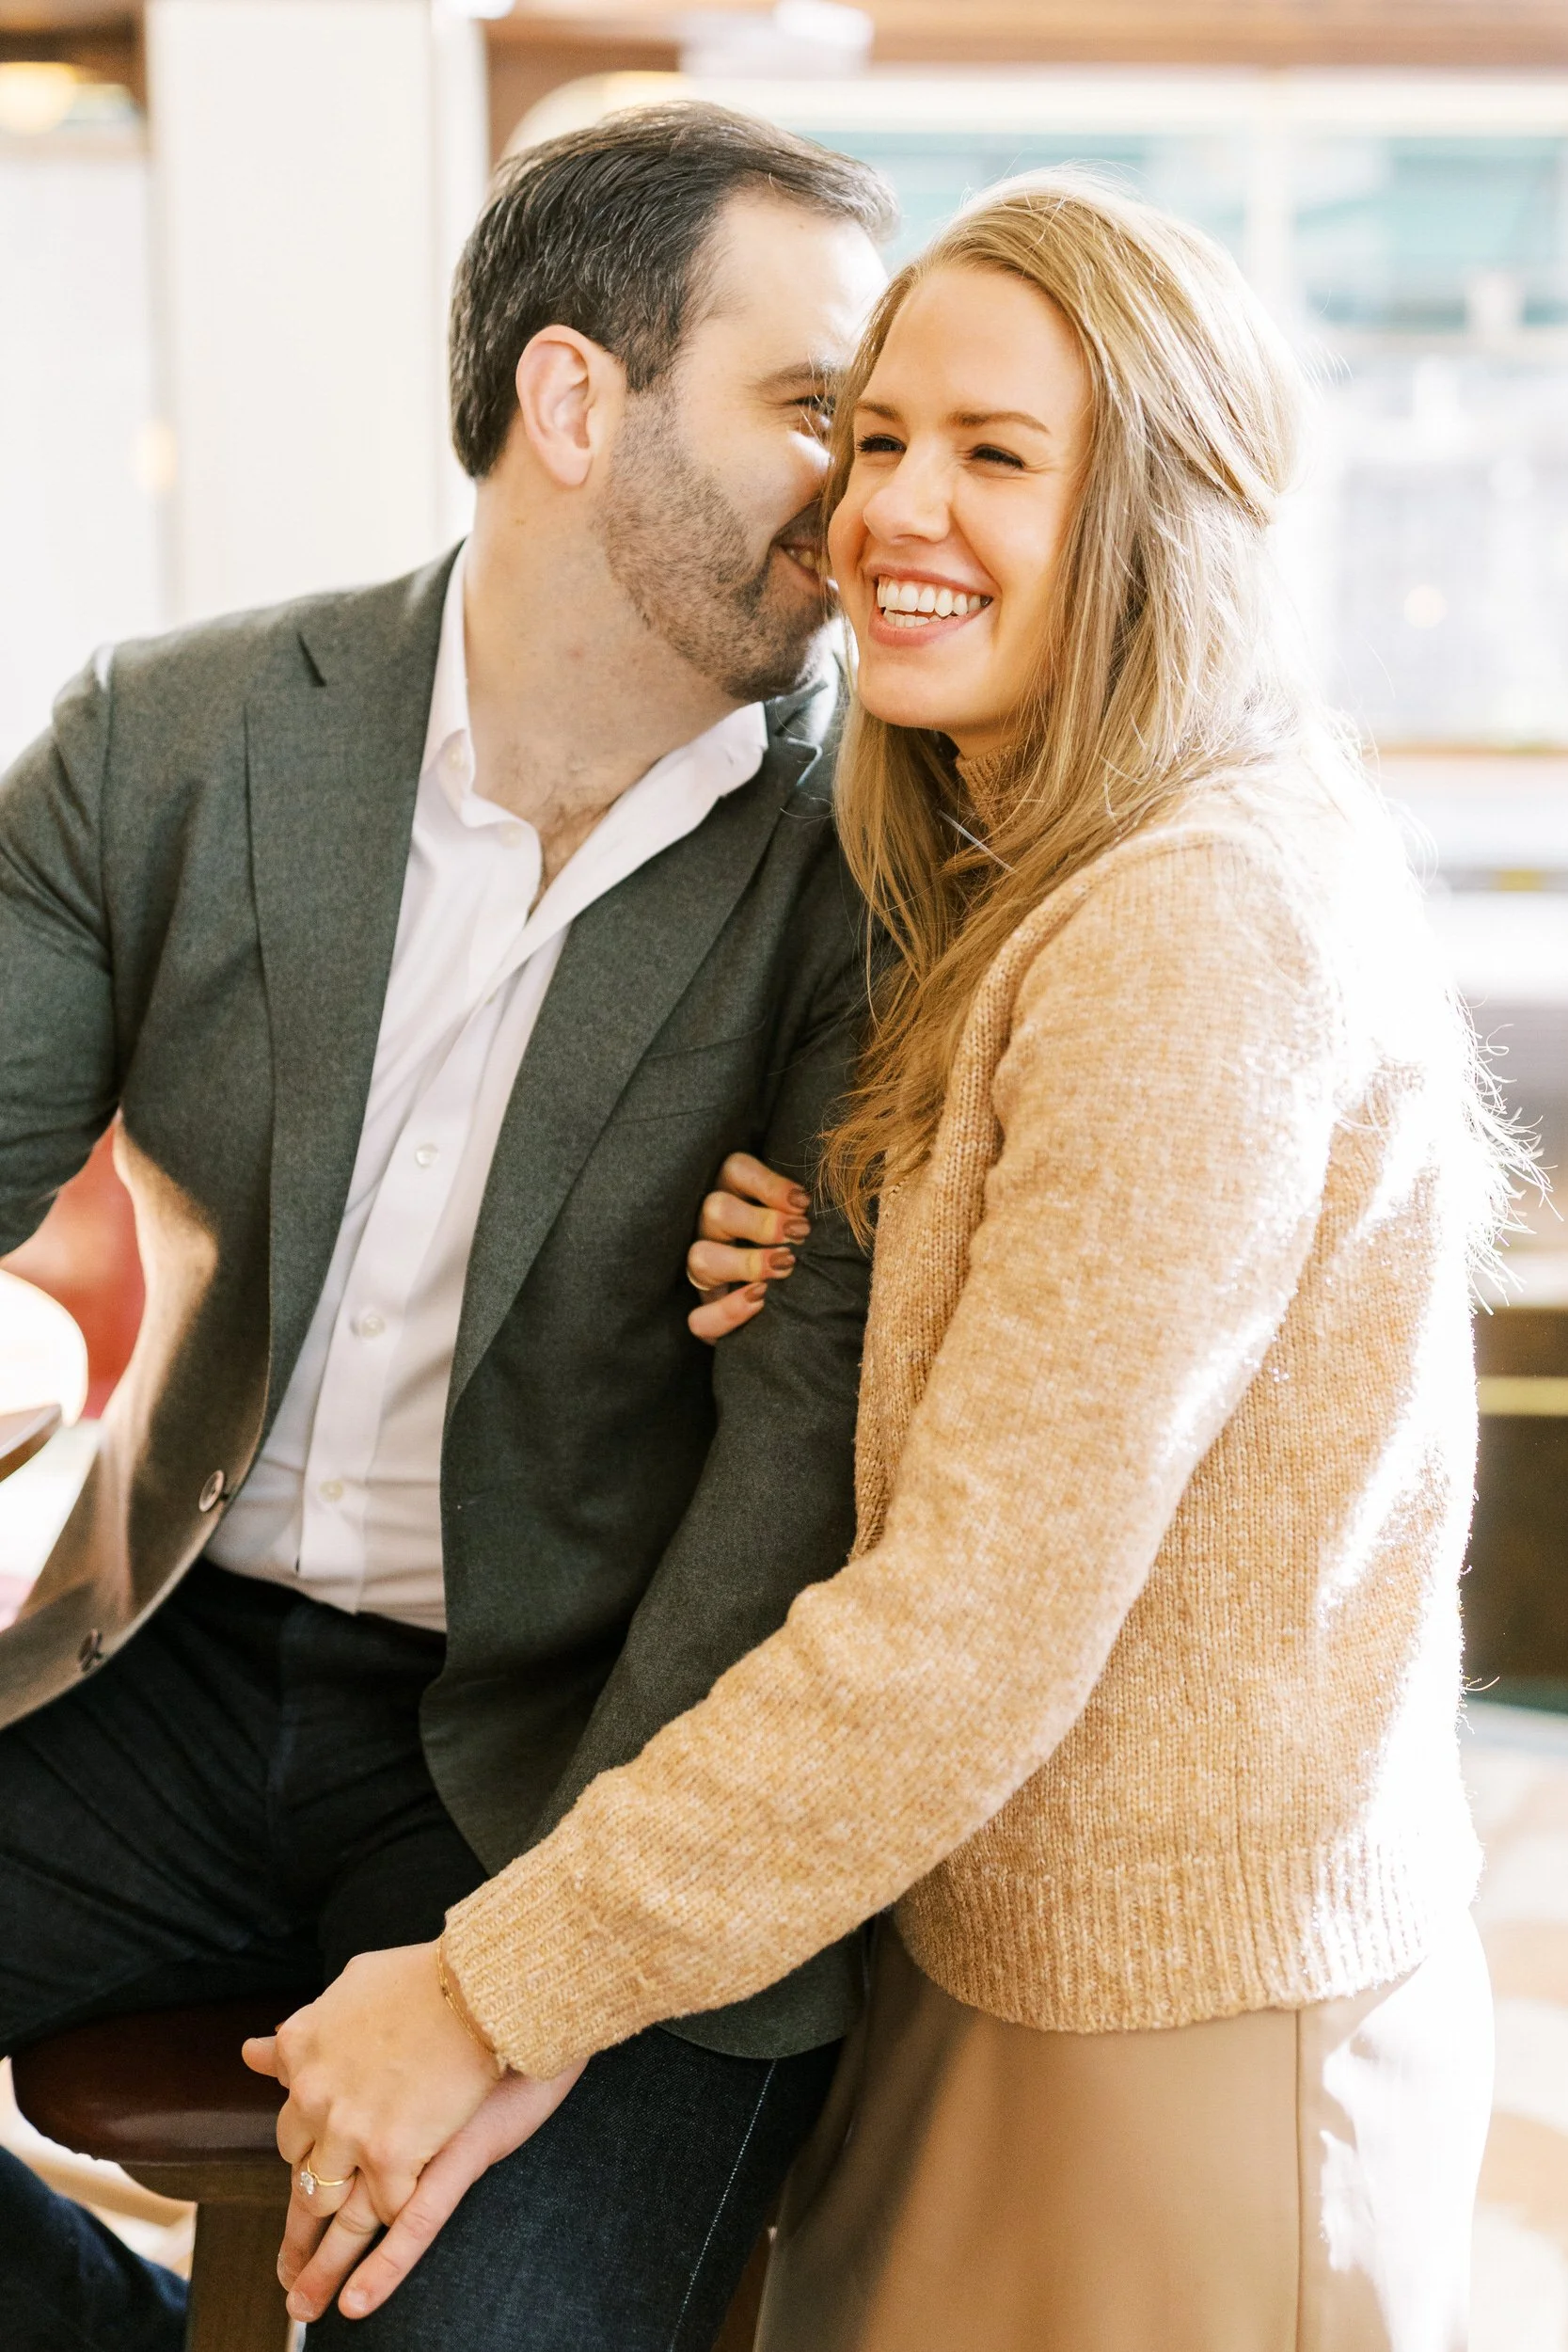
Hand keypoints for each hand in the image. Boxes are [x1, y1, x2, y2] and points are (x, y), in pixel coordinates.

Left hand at [241, 1943, 507, 2317]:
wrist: (492, 1979)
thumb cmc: (435, 1976)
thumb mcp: (360, 1985)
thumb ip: (310, 2025)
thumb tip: (261, 2046)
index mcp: (309, 2055)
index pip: (295, 2125)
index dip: (299, 2159)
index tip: (300, 2177)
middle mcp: (325, 2099)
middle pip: (308, 2177)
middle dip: (301, 2221)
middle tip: (288, 2263)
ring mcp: (364, 2132)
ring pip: (336, 2212)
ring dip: (318, 2263)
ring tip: (301, 2304)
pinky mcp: (410, 2155)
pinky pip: (395, 2222)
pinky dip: (376, 2267)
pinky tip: (353, 2303)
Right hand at [688, 1152, 811, 1342]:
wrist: (801, 1308)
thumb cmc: (808, 1246)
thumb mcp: (806, 1220)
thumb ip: (808, 1207)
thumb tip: (838, 1195)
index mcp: (736, 1193)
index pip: (735, 1169)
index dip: (767, 1184)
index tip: (803, 1203)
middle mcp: (712, 1227)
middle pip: (715, 1210)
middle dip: (760, 1223)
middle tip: (799, 1234)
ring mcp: (704, 1268)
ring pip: (700, 1259)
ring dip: (745, 1263)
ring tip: (785, 1267)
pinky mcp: (704, 1310)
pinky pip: (700, 1317)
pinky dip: (729, 1312)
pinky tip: (760, 1303)